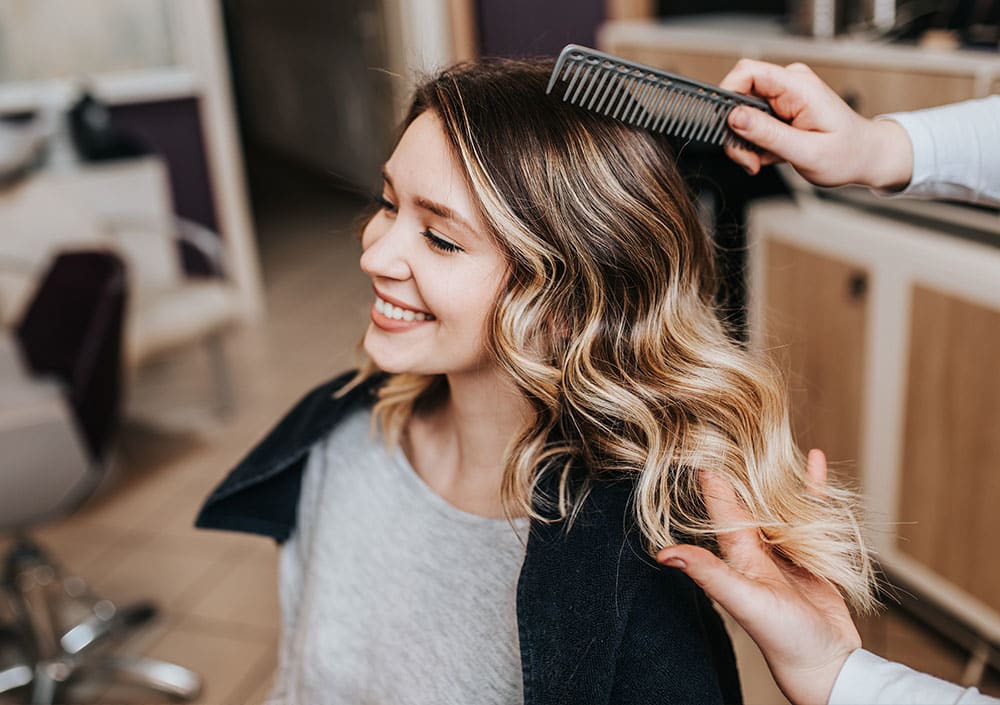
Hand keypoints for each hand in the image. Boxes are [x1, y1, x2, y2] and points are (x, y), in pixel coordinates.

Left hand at [657, 449, 860, 704]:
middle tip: (733, 428)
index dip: (711, 475)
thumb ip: (709, 574)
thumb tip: (664, 554)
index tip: (699, 442)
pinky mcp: (812, 553)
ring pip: (778, 502)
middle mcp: (757, 548)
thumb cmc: (782, 637)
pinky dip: (812, 487)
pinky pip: (811, 511)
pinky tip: (814, 461)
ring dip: (774, 474)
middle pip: (748, 498)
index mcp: (738, 553)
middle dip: (740, 466)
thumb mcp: (743, 600)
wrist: (825, 662)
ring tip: (769, 439)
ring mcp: (785, 550)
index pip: (721, 505)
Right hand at [718, 59, 912, 189]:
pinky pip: (752, 121)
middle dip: (736, 132)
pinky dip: (754, 143)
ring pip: (742, 113)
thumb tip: (735, 117)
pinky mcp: (781, 107)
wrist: (865, 156)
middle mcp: (790, 85)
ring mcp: (785, 95)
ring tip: (761, 161)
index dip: (727, 95)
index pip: (748, 72)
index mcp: (798, 88)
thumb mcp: (806, 152)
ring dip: (745, 142)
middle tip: (748, 159)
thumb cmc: (847, 154)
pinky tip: (770, 155)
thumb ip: (768, 134)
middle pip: (739, 96)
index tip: (725, 126)